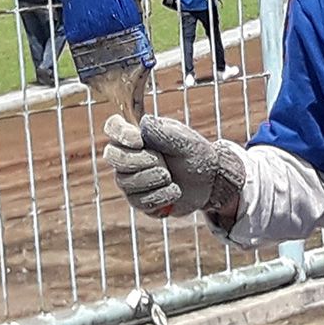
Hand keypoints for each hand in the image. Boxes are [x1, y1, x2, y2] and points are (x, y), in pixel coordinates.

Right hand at [103, 114, 244, 218]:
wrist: (210, 181)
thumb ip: (164, 132)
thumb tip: (144, 122)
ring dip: (152, 179)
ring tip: (171, 177)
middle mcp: (129, 158)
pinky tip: (175, 192)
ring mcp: (132, 181)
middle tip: (162, 162)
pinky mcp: (141, 201)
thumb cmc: (195, 154)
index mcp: (137, 136)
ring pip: (125, 182)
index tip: (139, 141)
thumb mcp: (185, 140)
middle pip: (113, 156)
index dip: (119, 134)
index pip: (113, 127)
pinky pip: (140, 202)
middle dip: (138, 161)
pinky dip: (161, 196)